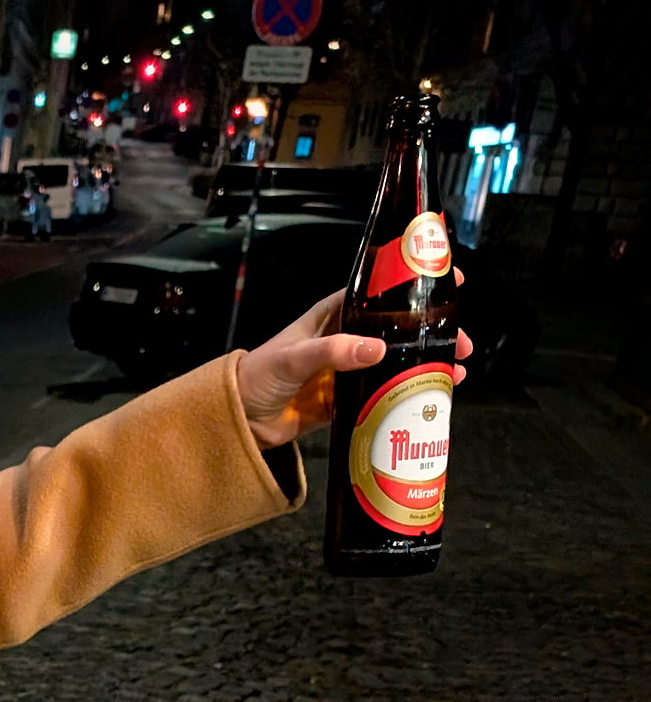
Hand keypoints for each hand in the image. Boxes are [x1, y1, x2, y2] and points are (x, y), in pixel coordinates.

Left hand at [235, 283, 474, 448]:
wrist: (236, 421)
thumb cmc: (259, 376)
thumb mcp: (295, 357)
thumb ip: (334, 352)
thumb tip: (378, 350)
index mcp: (334, 315)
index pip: (381, 291)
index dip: (414, 284)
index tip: (450, 280)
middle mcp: (345, 338)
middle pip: (398, 329)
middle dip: (432, 333)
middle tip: (464, 342)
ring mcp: (347, 370)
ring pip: (395, 363)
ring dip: (425, 366)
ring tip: (456, 373)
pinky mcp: (344, 401)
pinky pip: (381, 396)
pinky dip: (404, 397)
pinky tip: (428, 400)